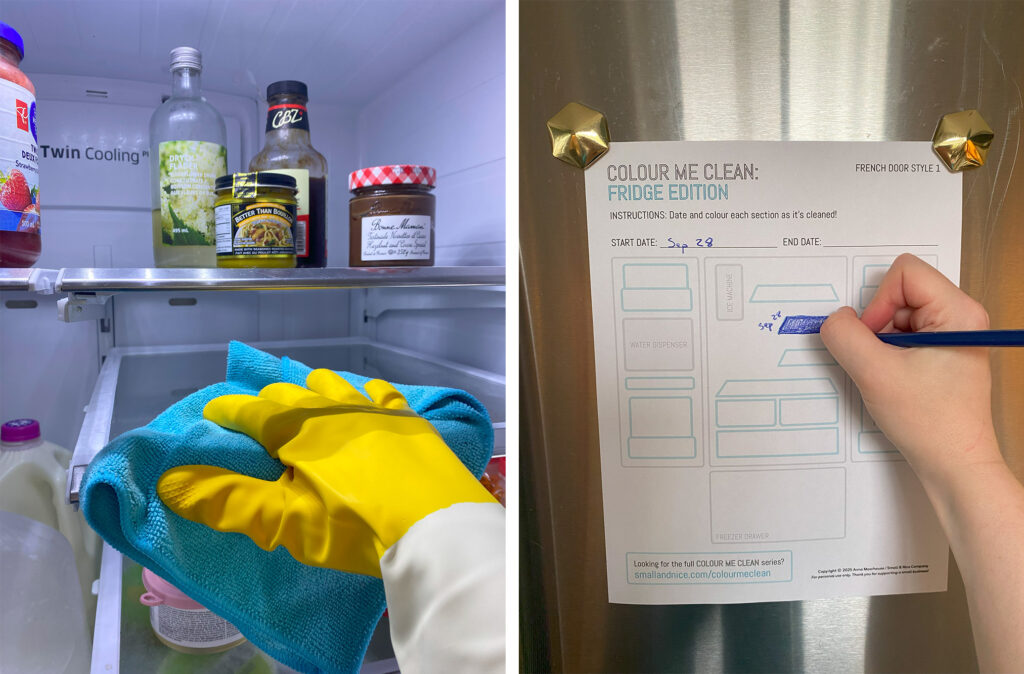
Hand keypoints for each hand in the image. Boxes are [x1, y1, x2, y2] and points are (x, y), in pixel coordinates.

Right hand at [157, 369, 495, 576]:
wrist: (435, 527)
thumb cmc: (354, 527)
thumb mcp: (285, 522)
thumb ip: (227, 500)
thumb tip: (168, 481)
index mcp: (296, 430)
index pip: (250, 412)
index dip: (227, 413)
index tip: (212, 416)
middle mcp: (332, 408)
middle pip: (289, 394)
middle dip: (266, 401)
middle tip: (255, 413)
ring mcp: (375, 410)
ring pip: (333, 385)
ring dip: (312, 389)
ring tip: (304, 395)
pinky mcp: (408, 420)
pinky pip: (380, 393)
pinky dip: (364, 392)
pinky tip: (366, 395)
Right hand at [820, 254, 1000, 487]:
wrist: (954, 464)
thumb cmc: (929, 422)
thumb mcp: (874, 373)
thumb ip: (844, 336)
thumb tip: (834, 318)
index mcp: (958, 312)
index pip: (904, 273)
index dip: (878, 303)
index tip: (877, 341)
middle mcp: (961, 316)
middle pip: (899, 293)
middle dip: (878, 326)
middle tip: (883, 361)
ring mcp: (952, 334)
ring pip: (897, 315)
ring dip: (882, 344)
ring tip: (892, 376)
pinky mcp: (942, 351)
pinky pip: (902, 335)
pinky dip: (888, 354)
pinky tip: (896, 381)